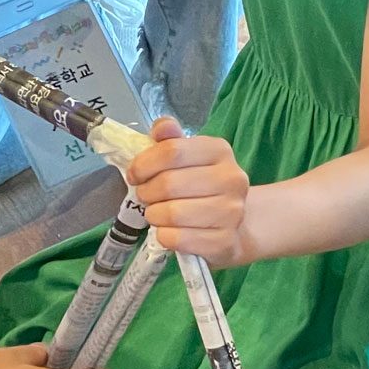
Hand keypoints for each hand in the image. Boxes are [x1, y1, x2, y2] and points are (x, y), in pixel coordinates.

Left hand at [127, 117, 250, 265]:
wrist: (233, 225)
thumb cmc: (202, 187)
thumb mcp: (188, 157)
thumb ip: (171, 140)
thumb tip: (161, 127)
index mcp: (219, 151)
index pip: (172, 151)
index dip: (144, 164)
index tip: (135, 175)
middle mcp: (232, 179)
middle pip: (169, 183)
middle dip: (147, 192)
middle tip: (146, 197)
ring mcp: (232, 212)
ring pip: (172, 214)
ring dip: (154, 215)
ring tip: (157, 214)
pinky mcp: (225, 241)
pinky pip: (177, 239)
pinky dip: (164, 236)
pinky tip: (169, 231)